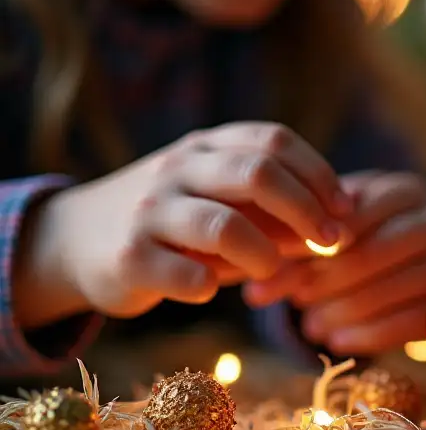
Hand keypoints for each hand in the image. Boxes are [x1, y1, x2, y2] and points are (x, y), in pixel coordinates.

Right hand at [18, 123, 347, 325]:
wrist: (75, 241)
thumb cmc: (174, 220)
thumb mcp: (220, 199)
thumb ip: (274, 209)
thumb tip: (338, 230)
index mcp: (207, 146)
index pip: (273, 140)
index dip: (318, 173)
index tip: (346, 208)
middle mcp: (178, 168)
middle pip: (256, 172)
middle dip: (306, 209)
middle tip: (332, 242)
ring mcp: (150, 210)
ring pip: (225, 225)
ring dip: (265, 253)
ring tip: (273, 270)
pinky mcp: (128, 258)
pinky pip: (186, 275)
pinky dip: (211, 285)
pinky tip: (212, 289)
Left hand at [242, 171, 425, 353]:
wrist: (415, 259)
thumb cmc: (362, 238)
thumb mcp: (334, 232)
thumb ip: (297, 250)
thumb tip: (253, 292)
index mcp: (403, 190)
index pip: (357, 215)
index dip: (316, 243)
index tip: (278, 266)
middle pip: (378, 251)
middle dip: (330, 279)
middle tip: (296, 301)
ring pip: (395, 287)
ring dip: (347, 310)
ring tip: (310, 326)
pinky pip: (411, 321)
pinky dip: (370, 334)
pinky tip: (337, 341)